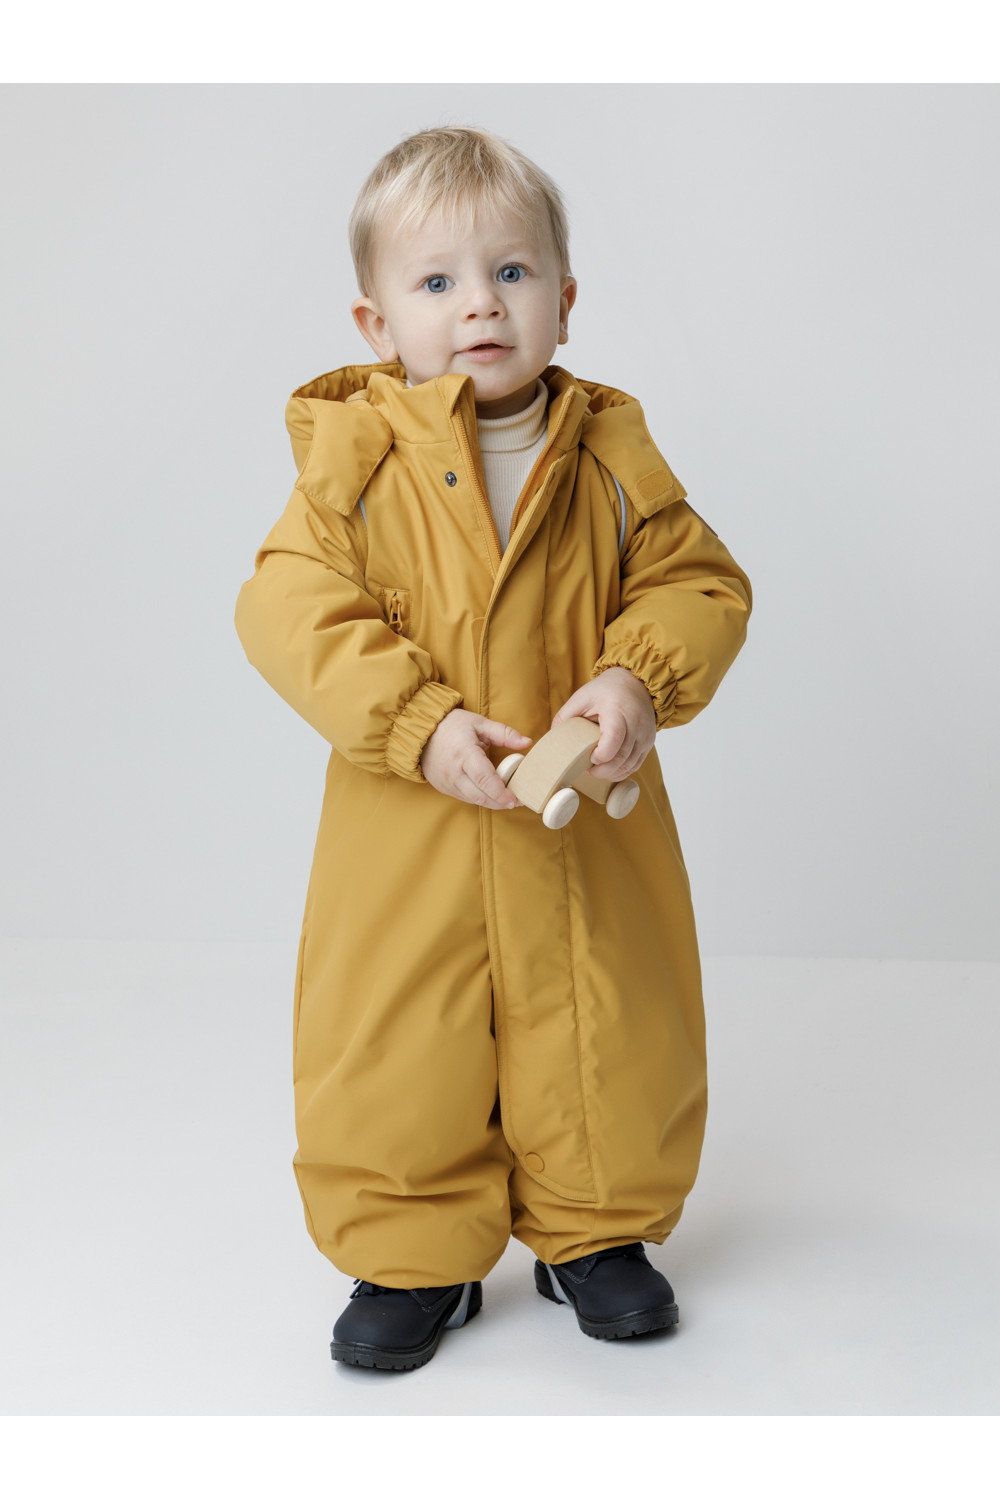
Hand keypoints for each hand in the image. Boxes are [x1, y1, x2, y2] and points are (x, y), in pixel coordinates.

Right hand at [421, 709, 532, 807]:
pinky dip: (481, 798)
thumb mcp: (479, 723)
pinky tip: (491, 793)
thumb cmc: (452, 726)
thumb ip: (504, 733)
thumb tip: (527, 743)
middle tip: (518, 801)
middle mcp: (454, 772)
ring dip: (492, 802)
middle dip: (501, 802)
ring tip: (507, 797)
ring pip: (474, 800)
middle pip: (481, 796)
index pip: (485, 779)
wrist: (421, 732)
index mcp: (464, 754)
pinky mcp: (443, 788)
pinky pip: (466, 798)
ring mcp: (447, 783)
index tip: (516, 799)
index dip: (501, 792)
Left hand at [552, 667, 655, 781]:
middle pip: (621, 758)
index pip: (614, 739)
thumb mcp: (582, 697)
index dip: (601, 755)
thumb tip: (552, 740)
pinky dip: (621, 771)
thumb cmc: (607, 690)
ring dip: (610, 773)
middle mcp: (636, 725)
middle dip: (602, 771)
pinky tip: (608, 770)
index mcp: (618, 711)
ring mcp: (644, 736)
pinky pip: (635, 765)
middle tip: (586, 769)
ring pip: (629, 766)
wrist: (636, 683)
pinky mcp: (648, 743)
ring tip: (595, 769)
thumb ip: (565, 717)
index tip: (589, 758)